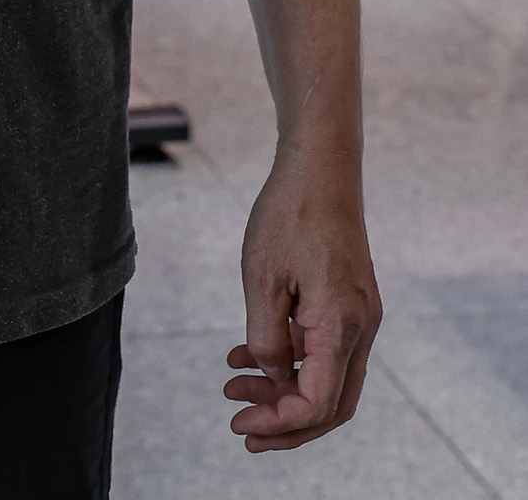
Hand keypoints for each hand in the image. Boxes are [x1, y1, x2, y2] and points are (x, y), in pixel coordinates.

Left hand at [224, 148, 380, 450]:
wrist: (321, 166)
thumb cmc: (290, 214)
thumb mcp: (262, 278)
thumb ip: (265, 338)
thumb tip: (271, 377)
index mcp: (340, 325)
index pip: (316, 403)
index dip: (279, 422)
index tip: (240, 422)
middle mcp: (361, 328)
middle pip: (331, 405)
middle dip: (286, 424)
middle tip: (242, 428)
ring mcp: (360, 316)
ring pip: (329, 380)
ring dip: (285, 392)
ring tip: (235, 386)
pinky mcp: (352, 302)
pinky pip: (325, 349)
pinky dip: (291, 361)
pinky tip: (248, 354)